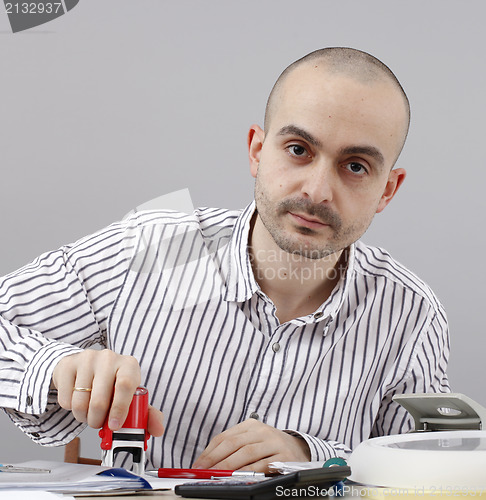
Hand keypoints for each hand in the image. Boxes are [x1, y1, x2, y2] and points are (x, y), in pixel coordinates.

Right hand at [51, 349, 163, 435]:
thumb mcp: (131, 396)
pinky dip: (70, 409)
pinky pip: (66, 400)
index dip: (120, 409)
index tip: (115, 425)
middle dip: (98, 420)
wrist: (86, 367)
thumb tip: (158, 430)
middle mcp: (109, 358)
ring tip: (89, 410)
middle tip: (99, 421)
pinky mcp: (68, 364)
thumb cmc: (112, 384)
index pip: (126, 385)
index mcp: (129, 365)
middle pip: (100, 400)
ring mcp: (87, 359)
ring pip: (80, 403)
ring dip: (84, 416)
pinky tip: (78, 398)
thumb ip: (146, 414)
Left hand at [192, 419, 310, 472]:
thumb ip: (233, 449)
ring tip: (216, 475)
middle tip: (202, 472)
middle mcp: (261, 431)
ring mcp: (274, 442)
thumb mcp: (252, 441)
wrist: (299, 449)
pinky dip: (248, 471)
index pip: (224, 437)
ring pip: (246, 453)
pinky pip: (263, 464)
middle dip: (215, 459)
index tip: (197, 465)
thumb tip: (207, 464)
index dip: (209, 452)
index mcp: (250, 425)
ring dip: (229, 466)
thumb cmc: (269, 447)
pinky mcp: (284, 456)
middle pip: (233, 443)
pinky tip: (238, 477)